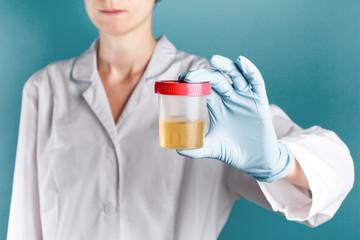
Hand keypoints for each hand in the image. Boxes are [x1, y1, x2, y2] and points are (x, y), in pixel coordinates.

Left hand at [176, 55, 293, 182]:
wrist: (255, 160)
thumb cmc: (232, 151)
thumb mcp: (210, 148)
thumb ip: (194, 149)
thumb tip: (177, 149)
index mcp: (217, 105)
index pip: (204, 86)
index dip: (194, 81)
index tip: (181, 80)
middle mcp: (230, 98)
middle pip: (216, 78)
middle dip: (203, 74)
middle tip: (190, 76)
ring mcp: (245, 97)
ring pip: (235, 75)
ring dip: (225, 66)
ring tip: (214, 59)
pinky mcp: (259, 100)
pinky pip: (256, 82)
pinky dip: (250, 70)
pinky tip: (242, 62)